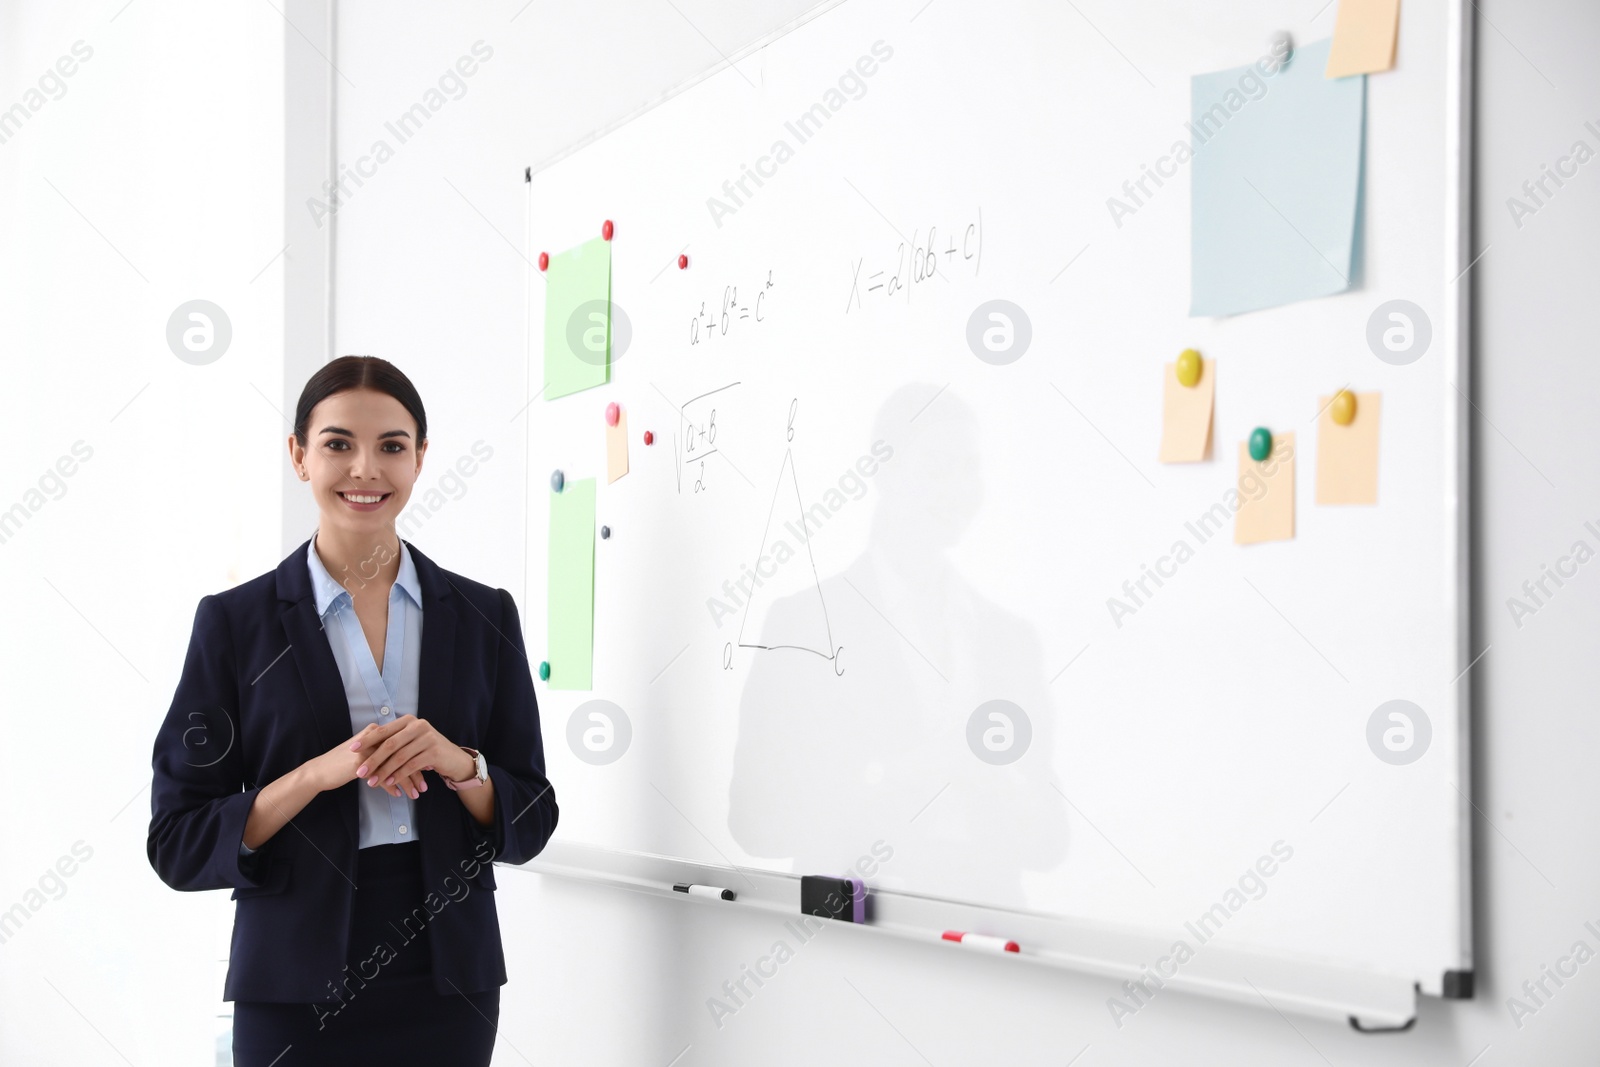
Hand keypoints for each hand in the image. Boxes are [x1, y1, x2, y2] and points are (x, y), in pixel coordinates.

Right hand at [306, 721, 426, 798]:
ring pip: (394, 767)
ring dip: (407, 783)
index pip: (404, 746)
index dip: (418, 760)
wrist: (320, 771)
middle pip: (403, 756)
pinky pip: (381, 777)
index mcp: (378, 732)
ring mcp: (367, 750)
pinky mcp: (359, 764)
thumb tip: (409, 761)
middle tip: (425, 787)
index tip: (429, 772)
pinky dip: (391, 787)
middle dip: (416, 773)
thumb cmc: (345, 763)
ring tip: (415, 795)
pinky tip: (398, 795)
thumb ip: (385, 753)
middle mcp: (374, 738)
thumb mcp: (367, 753)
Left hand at [354, 714, 473, 793]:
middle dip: (373, 759)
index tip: (352, 749)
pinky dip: (398, 775)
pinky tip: (389, 782)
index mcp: (409, 721)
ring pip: (399, 757)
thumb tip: (364, 746)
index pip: (384, 730)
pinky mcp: (434, 752)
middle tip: (360, 771)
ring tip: (371, 782)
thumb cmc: (426, 750)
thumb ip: (393, 740)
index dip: (367, 740)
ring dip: (384, 771)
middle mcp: (419, 726)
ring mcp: (428, 738)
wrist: (453, 759)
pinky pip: (411, 765)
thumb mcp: (410, 741)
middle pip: (390, 744)